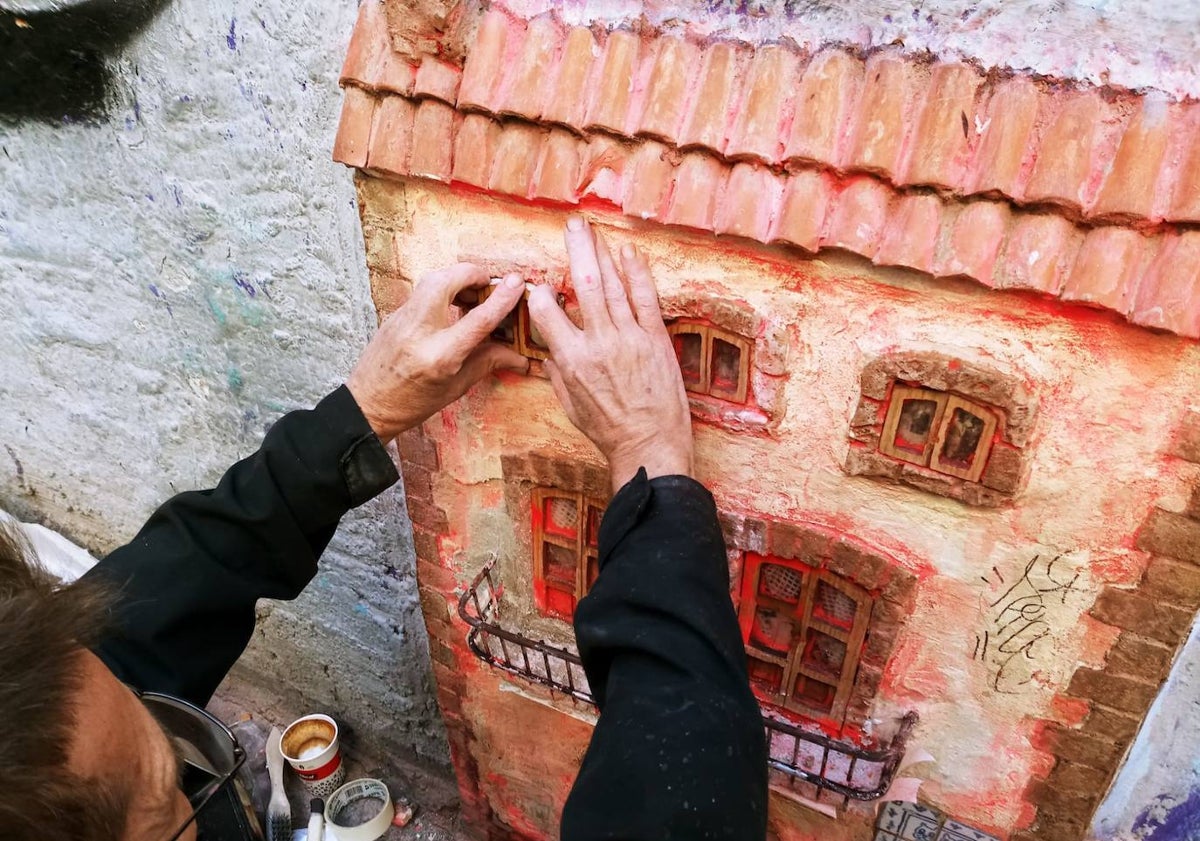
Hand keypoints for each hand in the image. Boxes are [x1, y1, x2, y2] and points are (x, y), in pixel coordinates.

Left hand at [346, 264, 527, 441]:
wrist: (366, 405)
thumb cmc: (411, 404)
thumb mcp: (455, 388)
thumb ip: (486, 362)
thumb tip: (518, 354)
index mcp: (439, 356)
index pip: (478, 318)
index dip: (502, 297)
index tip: (518, 282)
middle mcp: (419, 331)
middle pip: (448, 280)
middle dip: (473, 274)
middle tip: (490, 285)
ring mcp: (402, 319)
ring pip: (433, 279)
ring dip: (457, 279)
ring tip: (473, 296)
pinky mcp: (395, 314)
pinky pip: (423, 291)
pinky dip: (443, 289)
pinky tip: (453, 306)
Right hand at [528, 216, 692, 492]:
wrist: (650, 444)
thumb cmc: (608, 431)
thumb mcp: (570, 407)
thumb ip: (557, 375)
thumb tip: (548, 354)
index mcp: (571, 360)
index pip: (547, 313)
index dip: (541, 295)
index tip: (542, 286)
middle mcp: (598, 342)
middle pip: (583, 285)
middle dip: (576, 250)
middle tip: (572, 225)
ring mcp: (629, 337)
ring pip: (612, 286)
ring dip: (602, 253)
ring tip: (593, 230)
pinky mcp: (655, 339)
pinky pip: (645, 298)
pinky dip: (636, 273)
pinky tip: (628, 252)